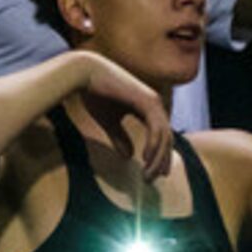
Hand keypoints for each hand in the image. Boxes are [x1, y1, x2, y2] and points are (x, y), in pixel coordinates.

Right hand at [64, 52, 173, 183]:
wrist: (84, 73)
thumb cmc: (94, 94)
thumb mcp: (108, 121)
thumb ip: (119, 137)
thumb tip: (128, 157)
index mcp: (147, 106)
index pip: (161, 135)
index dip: (160, 155)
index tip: (155, 173)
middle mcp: (154, 103)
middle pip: (166, 138)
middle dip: (161, 161)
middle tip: (152, 179)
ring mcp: (153, 101)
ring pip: (164, 137)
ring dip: (157, 158)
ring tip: (147, 174)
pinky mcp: (147, 101)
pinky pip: (156, 130)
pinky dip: (153, 146)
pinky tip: (144, 159)